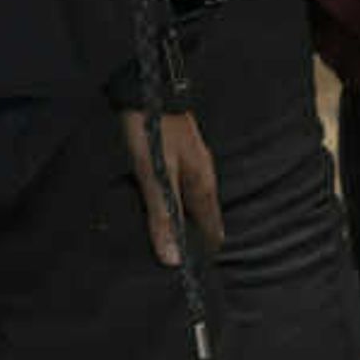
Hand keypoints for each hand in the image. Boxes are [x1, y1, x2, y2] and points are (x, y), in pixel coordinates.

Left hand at [119, 106, 222, 266]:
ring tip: (163, 239)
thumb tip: (172, 258)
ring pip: (191, 203)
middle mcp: (202, 177)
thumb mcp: (155, 177)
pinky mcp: (178, 155)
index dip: (203, 252)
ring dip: (180, 221)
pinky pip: (180, 189)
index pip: (213, 231)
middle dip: (191, 239)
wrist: (146, 87)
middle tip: (172, 261)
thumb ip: (163, 216)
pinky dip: (171, 203)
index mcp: (203, 186)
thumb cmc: (152, 129)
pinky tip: (157, 206)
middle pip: (203, 218)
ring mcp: (192, 164)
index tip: (191, 272)